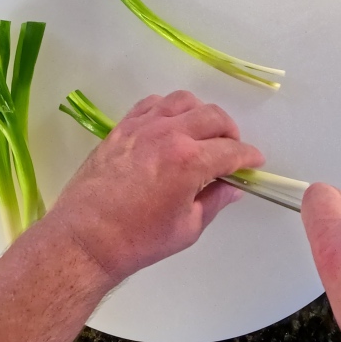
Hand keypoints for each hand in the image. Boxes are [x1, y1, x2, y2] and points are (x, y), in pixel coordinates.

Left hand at [46, 91, 264, 282]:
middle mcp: (169, 134)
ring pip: (184, 101)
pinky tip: (170, 127)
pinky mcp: (123, 127)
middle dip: (230, 132)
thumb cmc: (138, 240)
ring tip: (202, 134)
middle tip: (231, 150)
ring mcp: (143, 126)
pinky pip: (153, 104)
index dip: (249, 157)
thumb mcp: (187, 228)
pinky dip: (169, 110)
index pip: (232, 150)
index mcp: (190, 161)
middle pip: (213, 117)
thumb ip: (214, 201)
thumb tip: (232, 188)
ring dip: (200, 114)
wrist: (86, 238)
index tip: (254, 162)